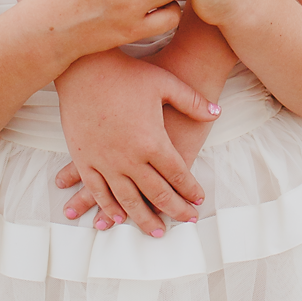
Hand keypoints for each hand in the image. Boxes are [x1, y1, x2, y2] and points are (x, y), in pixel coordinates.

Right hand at [54, 50, 220, 235]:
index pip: (177, 174)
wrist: (87, 68)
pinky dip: (109, 207)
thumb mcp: (165, 84)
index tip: (199, 199)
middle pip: (156, 193)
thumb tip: (217, 112)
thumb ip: (193, 101)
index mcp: (153, 141)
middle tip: (187, 220)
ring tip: (156, 231)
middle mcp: (130, 158)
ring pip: (127, 200)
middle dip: (174, 210)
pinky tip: (117, 218)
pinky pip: (98, 191)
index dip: (190, 189)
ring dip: (143, 218)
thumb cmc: (127, 74)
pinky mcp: (85, 159)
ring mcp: (105, 161)